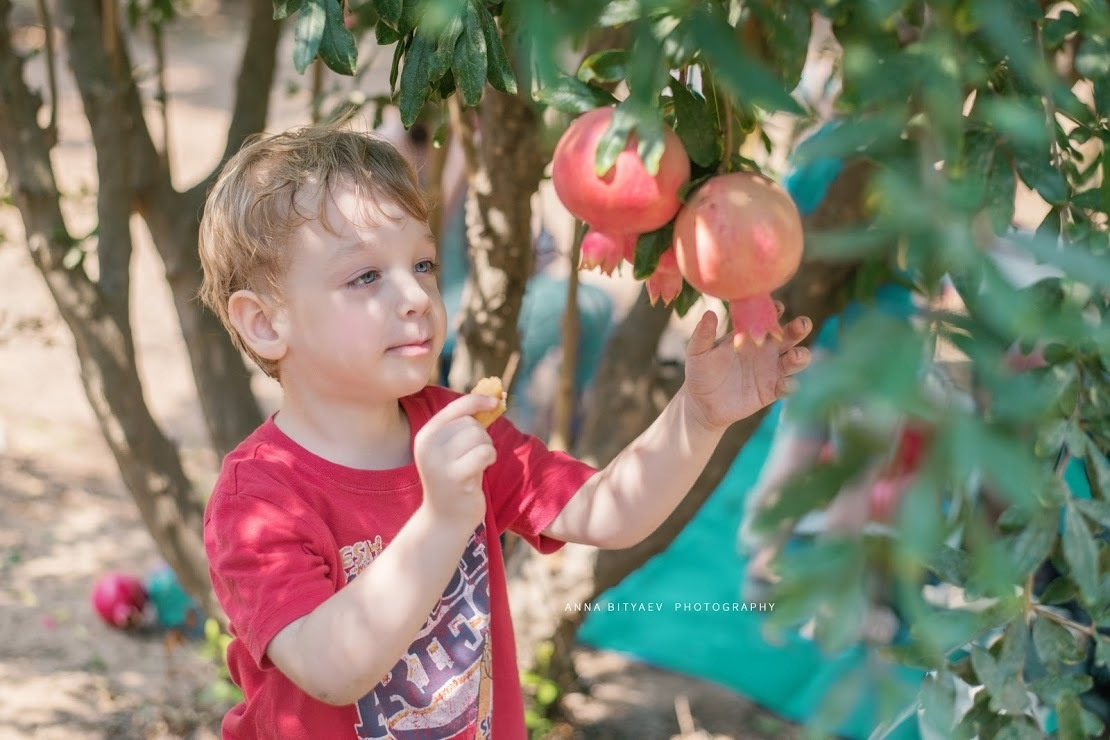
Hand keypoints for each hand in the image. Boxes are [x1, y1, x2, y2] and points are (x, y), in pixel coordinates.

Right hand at [413, 393, 498, 528]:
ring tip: (477, 464)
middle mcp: (428, 445)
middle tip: (476, 455)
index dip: (478, 400)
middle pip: (470, 422)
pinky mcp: (455, 476)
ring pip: (478, 436)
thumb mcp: (451, 449)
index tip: (495, 401)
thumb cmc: (454, 479)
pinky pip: (484, 452)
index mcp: (425, 435)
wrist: (445, 519)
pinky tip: (482, 470)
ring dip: (487, 448)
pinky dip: (490, 457)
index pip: (455, 407)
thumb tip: (491, 398)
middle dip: (482, 435)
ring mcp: (439, 461)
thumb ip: (464, 425)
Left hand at [683, 303, 811, 430]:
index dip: (775, 310)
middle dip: (800, 327)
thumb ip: (703, 334)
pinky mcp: (771, 391)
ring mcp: (771, 370)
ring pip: (796, 360)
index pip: (768, 317)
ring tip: (794, 356)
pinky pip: (787, 386)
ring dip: (801, 356)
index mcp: (751, 334)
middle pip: (791, 335)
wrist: (701, 403)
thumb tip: (709, 313)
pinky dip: (790, 385)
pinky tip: (783, 384)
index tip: (776, 308)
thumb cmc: (700, 372)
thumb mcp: (698, 352)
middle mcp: (766, 350)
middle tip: (802, 324)